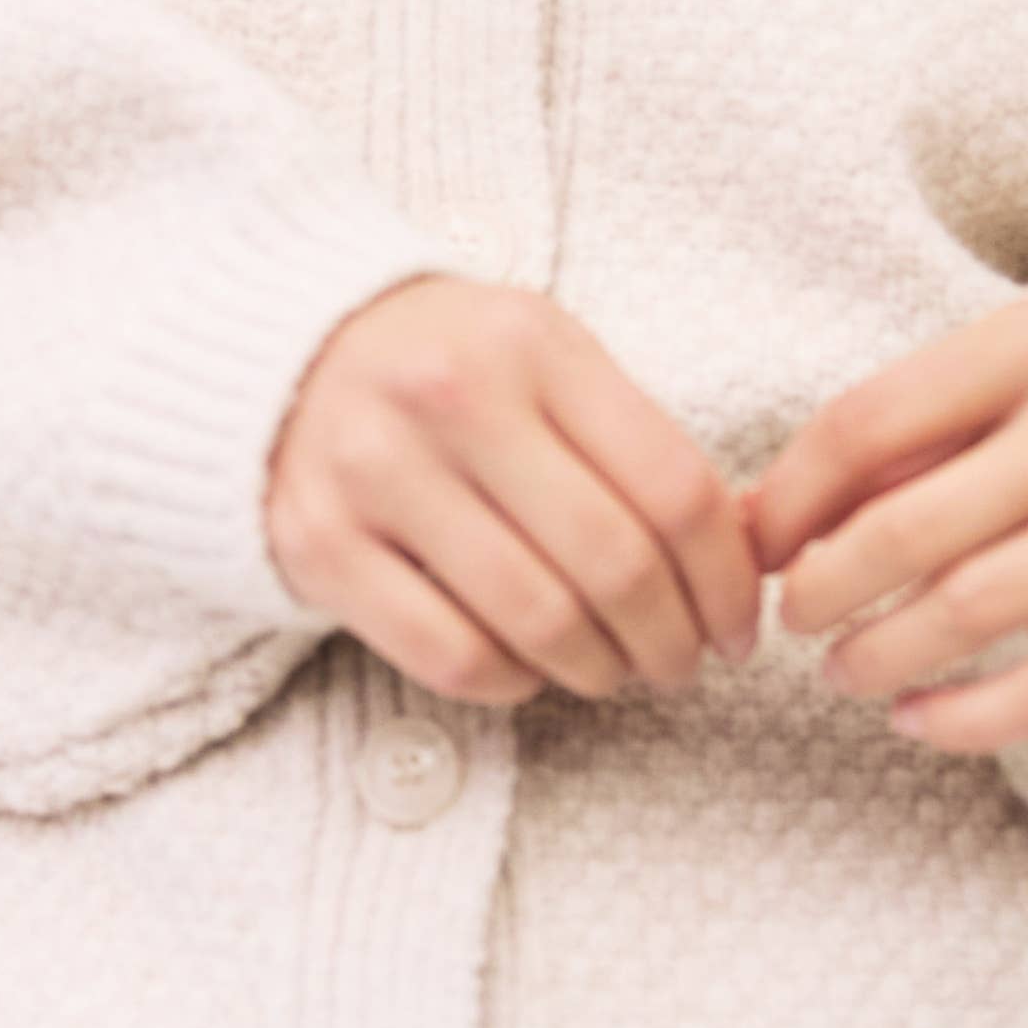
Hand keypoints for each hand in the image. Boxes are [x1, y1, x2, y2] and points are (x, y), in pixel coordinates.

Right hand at [264, 274, 763, 707]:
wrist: (283, 353)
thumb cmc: (450, 367)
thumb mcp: (547, 360)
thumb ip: (637, 444)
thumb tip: (744, 559)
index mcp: (533, 345)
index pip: (674, 489)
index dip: (726, 582)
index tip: (740, 625)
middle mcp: (451, 401)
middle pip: (614, 565)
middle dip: (673, 641)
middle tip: (684, 664)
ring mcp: (375, 473)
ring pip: (538, 621)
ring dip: (600, 671)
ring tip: (615, 671)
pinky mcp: (319, 545)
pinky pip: (451, 655)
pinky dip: (513, 683)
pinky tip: (530, 669)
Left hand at [735, 291, 1027, 747]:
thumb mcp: (1019, 364)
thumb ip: (908, 430)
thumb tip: (762, 521)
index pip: (872, 424)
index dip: (792, 497)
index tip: (757, 542)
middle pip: (915, 526)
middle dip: (824, 586)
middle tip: (792, 616)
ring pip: (977, 608)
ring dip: (882, 654)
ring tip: (840, 671)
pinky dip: (974, 717)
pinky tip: (917, 721)